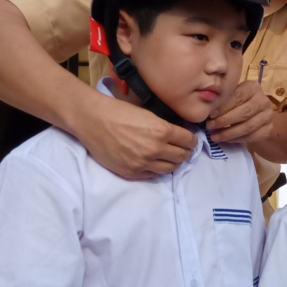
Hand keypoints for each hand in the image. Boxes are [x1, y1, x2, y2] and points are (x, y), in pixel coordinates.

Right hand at [69, 92, 197, 178]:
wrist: (94, 120)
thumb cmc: (119, 112)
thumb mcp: (148, 115)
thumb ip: (164, 127)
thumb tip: (178, 136)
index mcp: (161, 131)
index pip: (188, 141)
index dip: (192, 141)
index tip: (191, 141)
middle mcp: (155, 149)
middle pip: (182, 157)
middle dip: (185, 152)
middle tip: (184, 150)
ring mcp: (143, 163)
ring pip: (170, 169)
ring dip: (174, 163)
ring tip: (171, 158)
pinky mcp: (131, 172)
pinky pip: (153, 175)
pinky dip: (157, 169)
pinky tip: (155, 163)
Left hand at [207, 80, 273, 143]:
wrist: (257, 114)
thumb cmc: (238, 102)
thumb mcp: (231, 96)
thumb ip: (222, 99)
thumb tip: (206, 108)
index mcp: (253, 87)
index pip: (238, 96)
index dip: (223, 107)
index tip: (210, 115)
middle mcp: (263, 100)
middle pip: (244, 112)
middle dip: (225, 121)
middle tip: (210, 126)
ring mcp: (268, 115)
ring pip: (248, 126)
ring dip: (229, 133)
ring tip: (215, 136)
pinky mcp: (269, 129)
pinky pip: (252, 136)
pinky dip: (237, 139)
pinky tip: (226, 140)